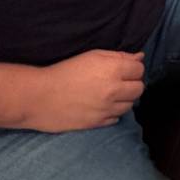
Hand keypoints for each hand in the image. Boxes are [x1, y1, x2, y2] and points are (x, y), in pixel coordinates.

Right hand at [24, 50, 144, 131]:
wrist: (39, 96)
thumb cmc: (64, 71)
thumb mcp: (92, 56)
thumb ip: (118, 56)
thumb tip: (139, 57)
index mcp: (113, 70)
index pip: (140, 69)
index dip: (133, 68)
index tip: (123, 68)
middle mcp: (114, 90)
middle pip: (139, 88)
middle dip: (132, 84)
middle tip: (119, 81)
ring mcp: (107, 109)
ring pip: (130, 105)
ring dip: (124, 99)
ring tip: (109, 94)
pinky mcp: (98, 123)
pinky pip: (116, 118)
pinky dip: (113, 112)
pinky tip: (101, 106)